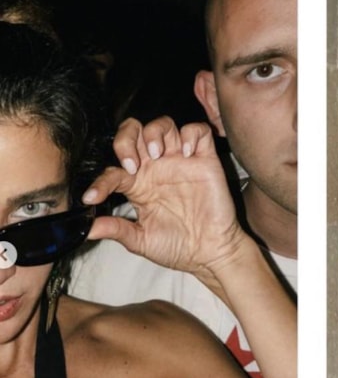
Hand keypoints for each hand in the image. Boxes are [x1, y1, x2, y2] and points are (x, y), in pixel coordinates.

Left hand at [82, 116, 248, 278]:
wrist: (209, 253)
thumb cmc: (177, 247)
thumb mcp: (141, 241)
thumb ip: (116, 229)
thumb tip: (87, 229)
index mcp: (138, 185)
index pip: (113, 170)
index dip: (101, 181)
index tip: (94, 198)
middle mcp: (157, 168)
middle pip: (134, 131)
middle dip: (126, 139)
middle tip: (132, 164)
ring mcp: (181, 161)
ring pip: (163, 124)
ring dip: (155, 133)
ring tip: (157, 154)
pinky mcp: (205, 160)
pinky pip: (199, 131)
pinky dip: (191, 135)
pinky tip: (187, 154)